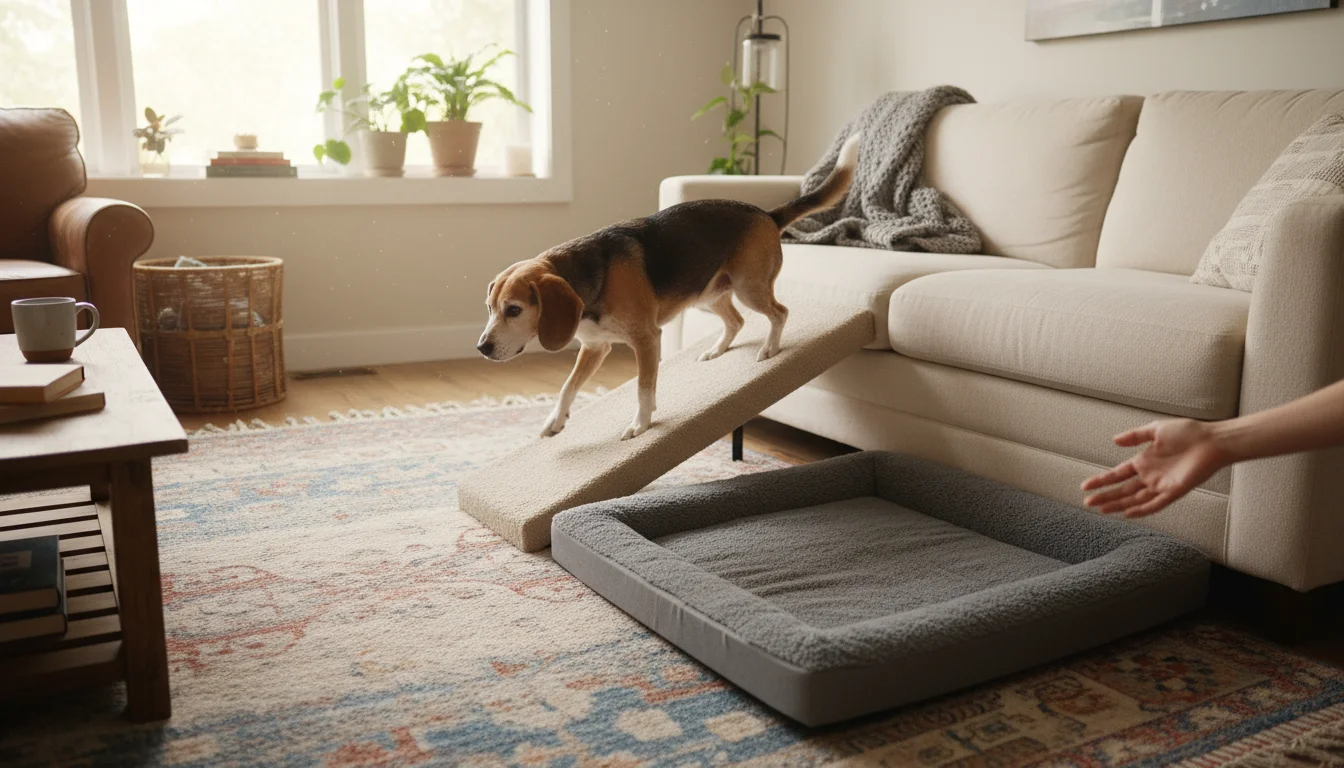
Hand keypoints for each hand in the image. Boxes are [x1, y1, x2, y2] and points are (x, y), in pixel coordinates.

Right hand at [1081, 419, 1229, 517]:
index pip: (1118, 474)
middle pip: (1123, 490)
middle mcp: (1150, 476)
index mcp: (1144, 461)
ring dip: (1118, 504)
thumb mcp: (1156, 429)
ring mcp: (1161, 485)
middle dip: (1105, 496)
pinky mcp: (1174, 491)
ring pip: (1135, 499)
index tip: (1085, 486)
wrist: (1213, 440)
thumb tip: (1114, 440)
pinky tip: (1128, 513)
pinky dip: (1142, 509)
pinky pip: (1156, 504)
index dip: (1102, 480)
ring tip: (1101, 510)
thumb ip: (1135, 436)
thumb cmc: (1188, 432)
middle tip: (1087, 502)